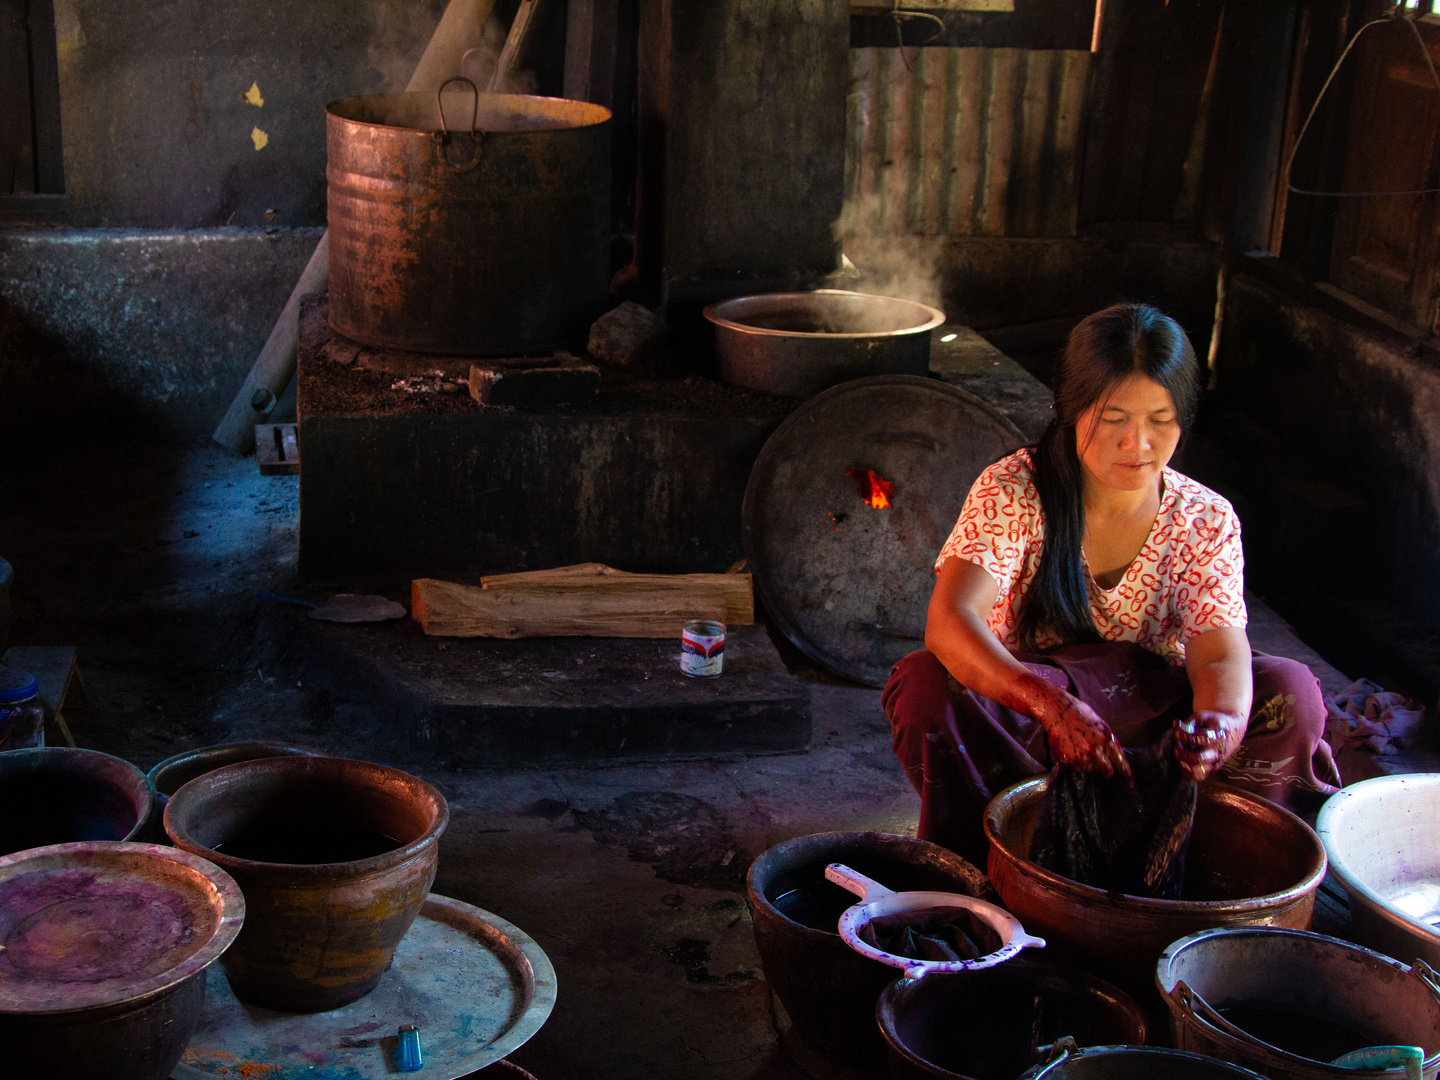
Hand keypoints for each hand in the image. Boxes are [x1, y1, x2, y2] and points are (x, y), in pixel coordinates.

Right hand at [1003, 673, 1132, 783]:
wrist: (1058, 711)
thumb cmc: (1080, 715)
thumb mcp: (1102, 726)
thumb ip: (1109, 743)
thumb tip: (1114, 758)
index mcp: (1108, 741)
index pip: (1122, 764)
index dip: (1127, 776)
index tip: (1130, 783)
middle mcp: (1096, 751)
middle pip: (1107, 773)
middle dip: (1104, 770)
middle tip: (1098, 763)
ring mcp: (1082, 757)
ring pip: (1090, 771)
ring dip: (1088, 765)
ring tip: (1080, 750)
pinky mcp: (1069, 761)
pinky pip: (1076, 769)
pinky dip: (1075, 764)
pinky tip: (1071, 750)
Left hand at [1174, 710, 1245, 780]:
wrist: (1232, 730)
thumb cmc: (1214, 721)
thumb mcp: (1204, 716)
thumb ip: (1189, 722)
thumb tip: (1176, 726)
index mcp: (1218, 735)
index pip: (1200, 738)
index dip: (1185, 736)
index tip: (1177, 732)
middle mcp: (1219, 751)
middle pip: (1199, 758)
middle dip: (1183, 753)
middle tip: (1177, 746)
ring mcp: (1216, 762)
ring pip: (1199, 772)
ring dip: (1184, 764)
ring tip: (1179, 755)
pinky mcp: (1214, 769)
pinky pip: (1199, 777)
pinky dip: (1188, 772)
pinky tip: (1182, 762)